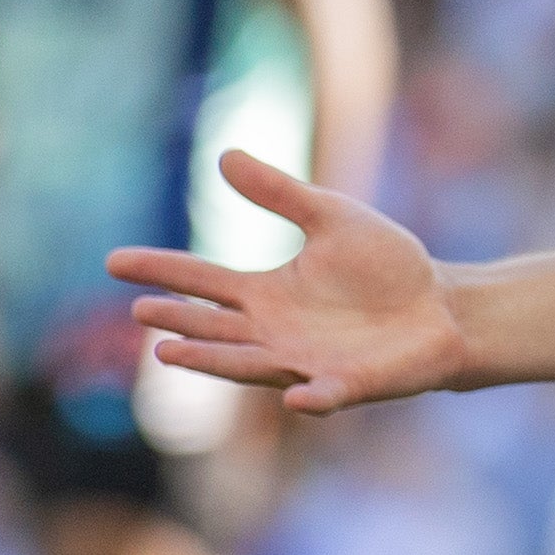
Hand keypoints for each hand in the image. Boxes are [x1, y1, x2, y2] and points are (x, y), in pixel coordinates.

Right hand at [115, 148, 469, 413]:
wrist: (441, 306)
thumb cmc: (385, 265)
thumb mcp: (330, 217)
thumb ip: (279, 194)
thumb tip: (223, 156)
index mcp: (266, 293)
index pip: (201, 280)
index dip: (160, 270)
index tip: (113, 261)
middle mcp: (274, 332)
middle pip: (213, 327)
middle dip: (177, 321)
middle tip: (139, 310)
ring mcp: (307, 362)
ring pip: (248, 366)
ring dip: (213, 363)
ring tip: (169, 355)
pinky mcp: (348, 384)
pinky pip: (323, 394)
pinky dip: (309, 397)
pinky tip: (293, 396)